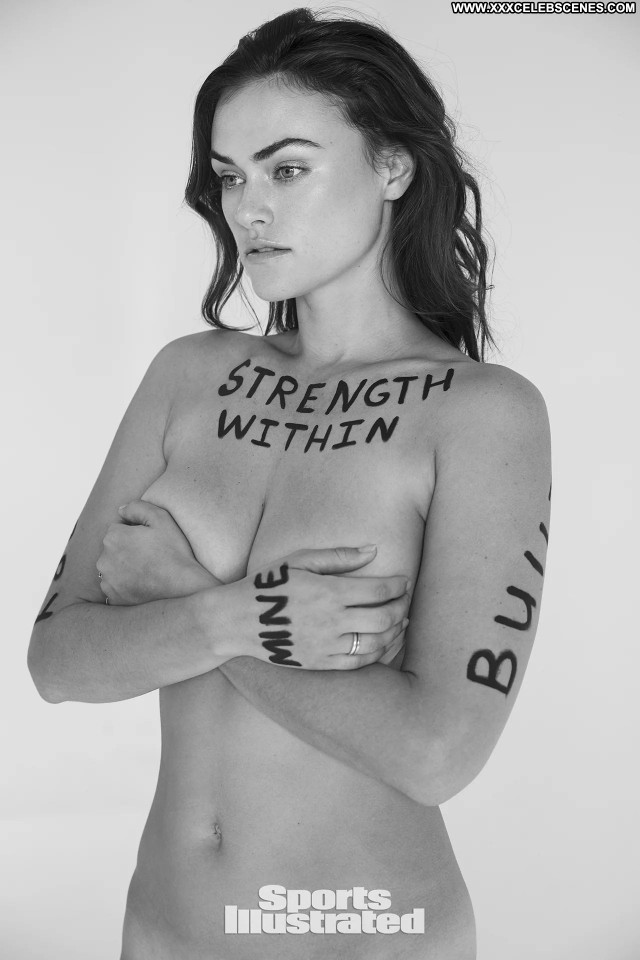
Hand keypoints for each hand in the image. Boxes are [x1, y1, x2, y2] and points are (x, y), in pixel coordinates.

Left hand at [96, 500, 218, 604]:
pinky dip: (126, 585)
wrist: (183, 588)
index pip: (118, 529)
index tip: (150, 541)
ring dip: (124, 568)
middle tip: (151, 556)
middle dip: (127, 549)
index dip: (135, 533)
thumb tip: (120, 510)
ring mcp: (107, 581)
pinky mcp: (114, 598)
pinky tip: (144, 584)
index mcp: (113, 537)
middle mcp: (104, 560)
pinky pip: (116, 587)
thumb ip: (137, 507)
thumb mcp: (161, 518)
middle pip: (113, 549)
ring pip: (113, 568)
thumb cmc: (174, 552)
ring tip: (148, 571)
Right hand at [222, 546, 410, 670]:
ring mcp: (326, 645)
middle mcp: (331, 621)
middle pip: (384, 618)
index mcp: (328, 592)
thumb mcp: (299, 560)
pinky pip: (358, 662)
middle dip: (401, 608)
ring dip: (395, 632)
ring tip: (399, 621)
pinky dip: (377, 653)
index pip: (379, 591)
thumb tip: (373, 549)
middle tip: (404, 600)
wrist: (237, 621)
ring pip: (375, 643)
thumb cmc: (268, 584)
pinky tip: (381, 642)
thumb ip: (338, 556)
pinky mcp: (320, 663)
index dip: (397, 586)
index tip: (403, 581)